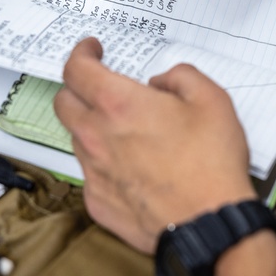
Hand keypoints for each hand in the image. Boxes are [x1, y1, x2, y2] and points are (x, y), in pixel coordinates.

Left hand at [54, 38, 256, 252]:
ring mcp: (94, 172)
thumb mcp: (211, 100)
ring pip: (77, 139)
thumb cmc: (211, 164)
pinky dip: (105, 164)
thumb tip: (161, 83)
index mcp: (118, 104)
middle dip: (77, 88)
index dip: (81, 54)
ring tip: (124, 131)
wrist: (209, 224)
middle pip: (63, 103)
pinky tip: (132, 167)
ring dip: (91, 127)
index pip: (76, 69)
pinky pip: (91, 174)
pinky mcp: (98, 202)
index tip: (90, 50)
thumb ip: (181, 77)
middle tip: (99, 86)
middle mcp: (96, 137)